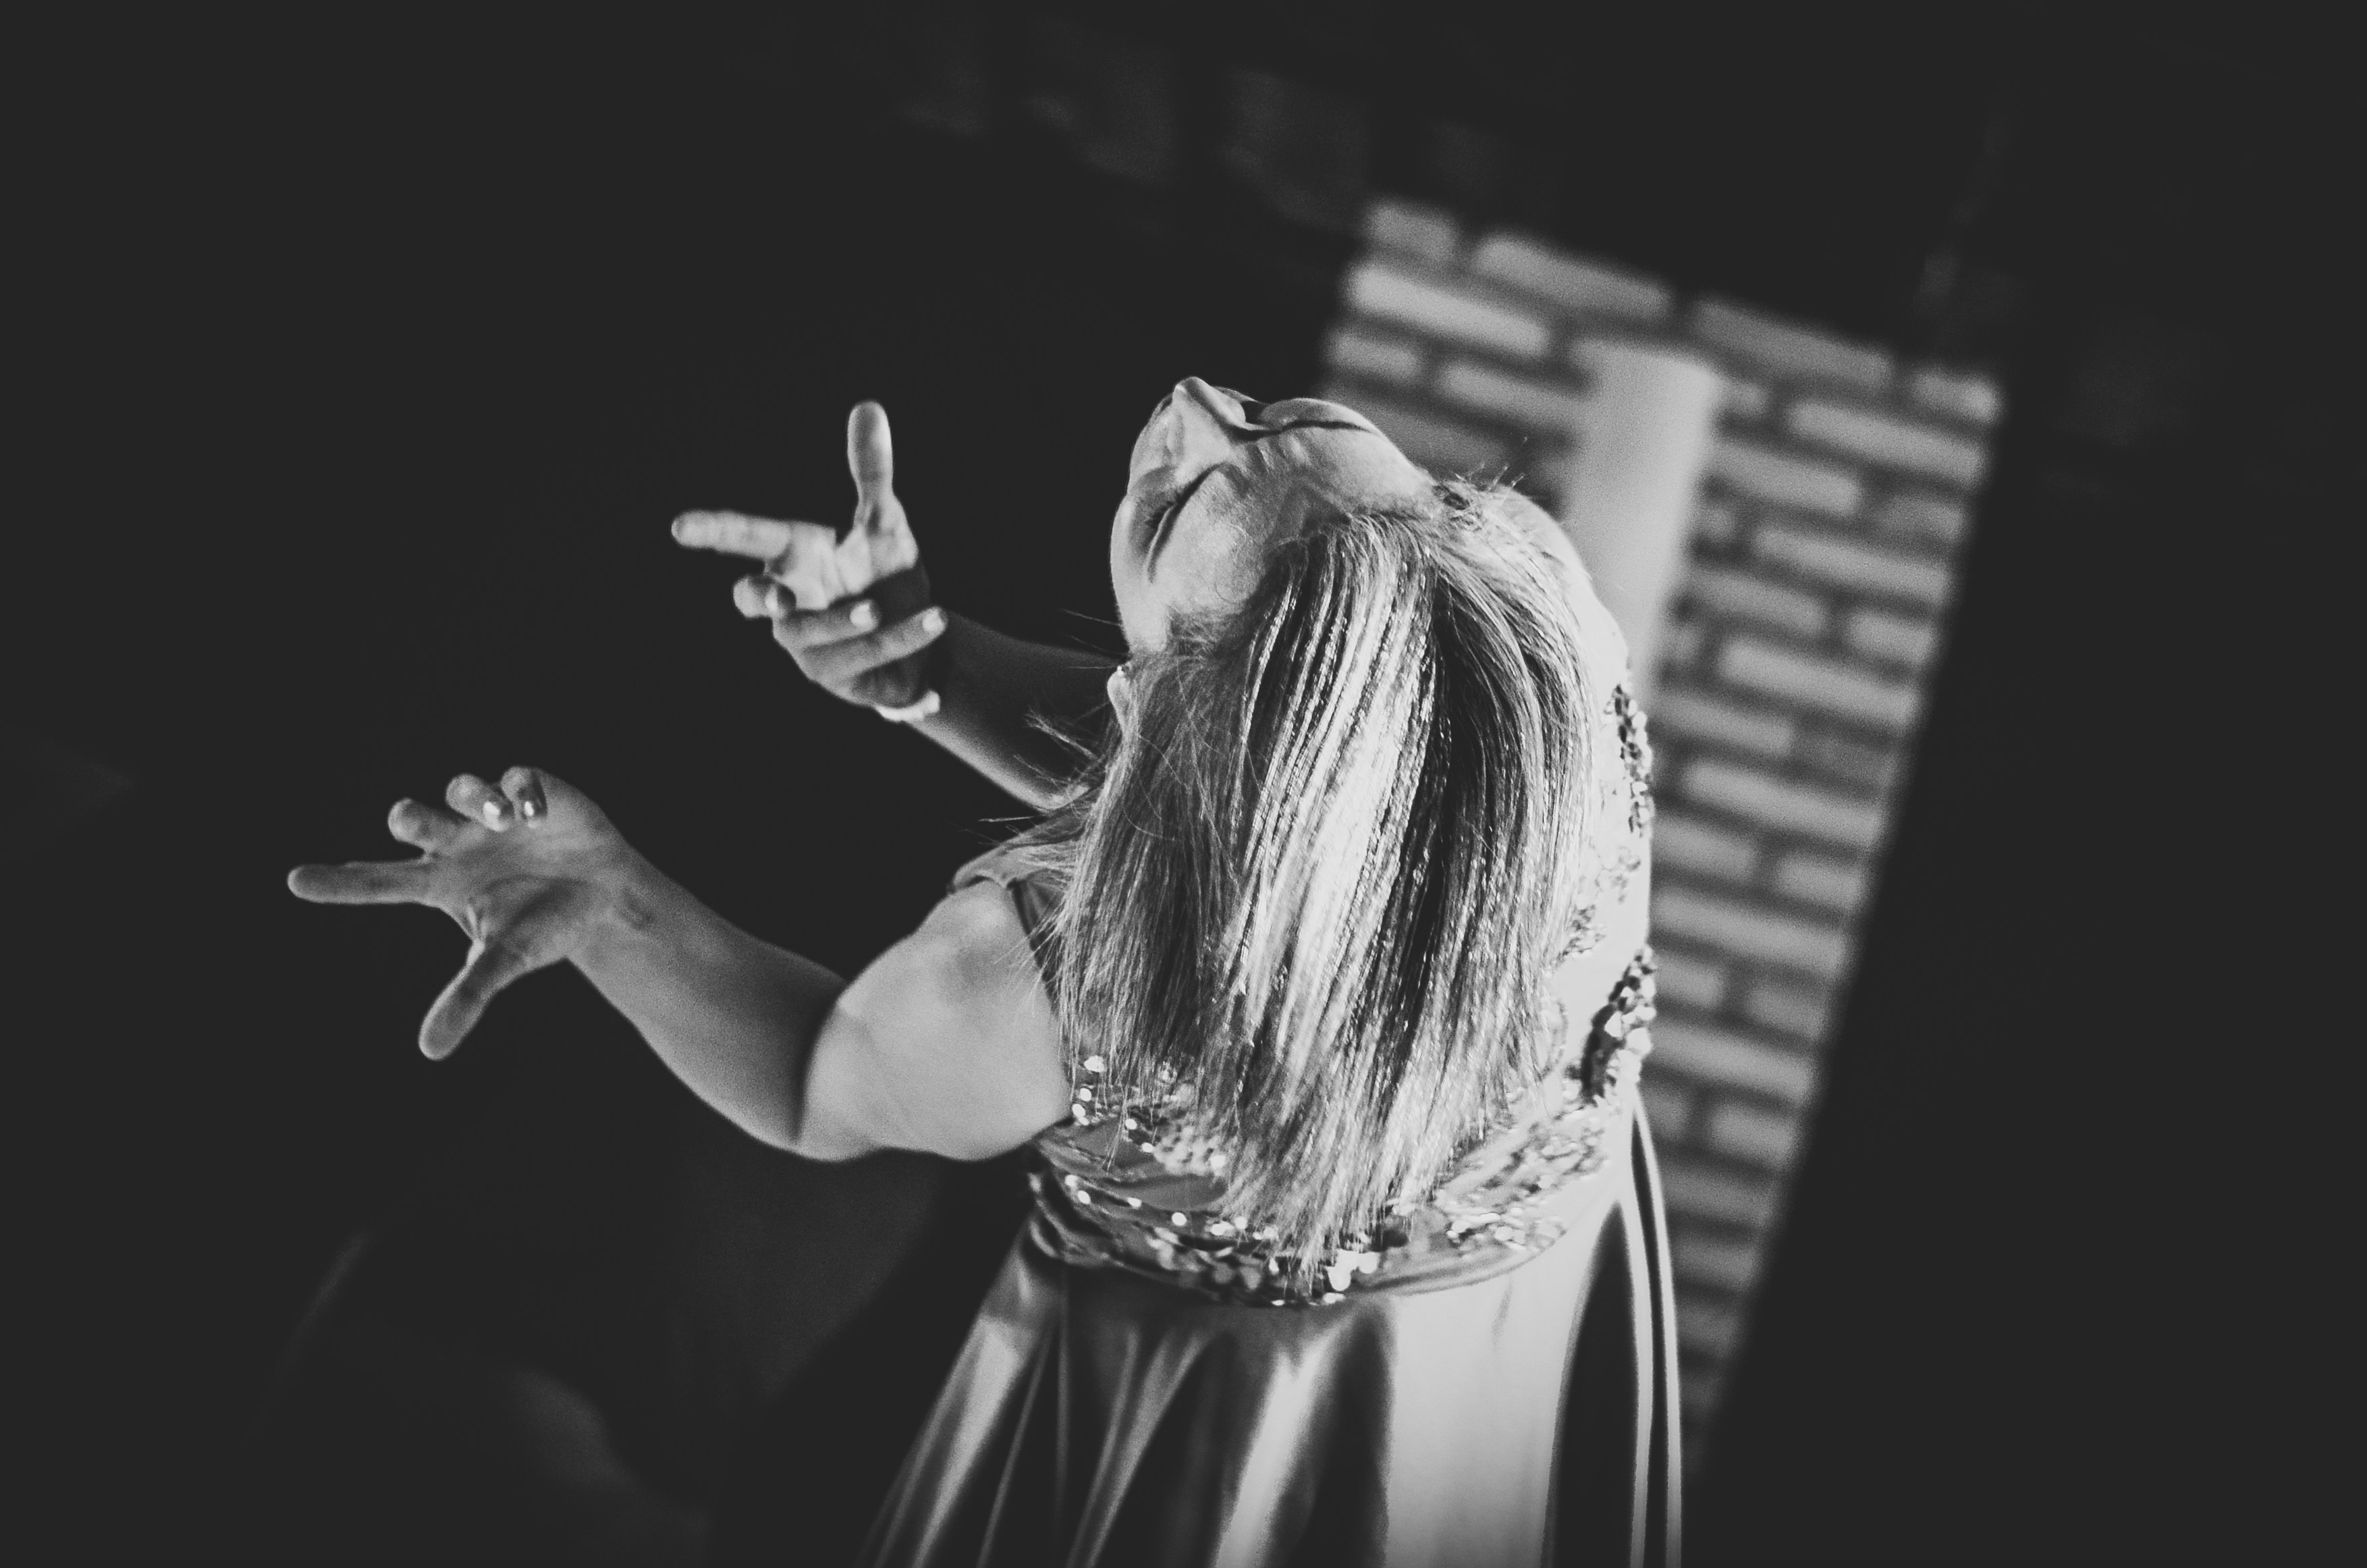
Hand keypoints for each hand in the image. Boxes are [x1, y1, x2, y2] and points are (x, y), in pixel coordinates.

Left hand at [287, 768, 639, 1059]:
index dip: (341, 882)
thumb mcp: (505, 960)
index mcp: (441, 881)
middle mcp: (459, 843)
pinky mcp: (533, 792)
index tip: (295, 882)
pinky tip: (536, 816)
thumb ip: (467, 997)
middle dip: (413, 820)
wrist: (604, 897)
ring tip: (504, 821)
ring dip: (475, 800)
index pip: (379, 881)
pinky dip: (522, 793)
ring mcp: (493, 816)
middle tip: (420, 825)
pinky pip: (516, 778)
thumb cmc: (545, 926)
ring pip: (461, 790)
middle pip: (412, 820)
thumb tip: (429, 1052)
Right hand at [671, 401, 948, 709]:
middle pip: (751, 599)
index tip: (680, 526)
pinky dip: (902, 636)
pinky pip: (865, 655)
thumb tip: (869, 406)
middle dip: (757, 597)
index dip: (715, 530)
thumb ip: (872, 471)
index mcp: (794, 556)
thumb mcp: (884, 522)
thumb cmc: (886, 577)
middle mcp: (791, 600)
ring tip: (874, 608)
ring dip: (840, 622)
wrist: (921, 640)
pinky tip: (936, 619)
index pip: (749, 537)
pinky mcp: (838, 674)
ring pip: (806, 634)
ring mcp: (808, 644)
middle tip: (777, 594)